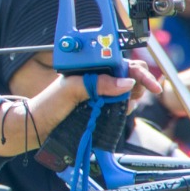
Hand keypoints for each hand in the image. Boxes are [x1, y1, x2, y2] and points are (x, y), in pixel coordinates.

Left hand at [0, 59, 161, 156]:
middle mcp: (97, 77)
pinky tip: (120, 111)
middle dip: (138, 84)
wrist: (37, 127)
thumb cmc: (48, 105)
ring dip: (132, 97)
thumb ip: (98, 84)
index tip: (152, 85)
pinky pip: (121, 105)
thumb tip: (125, 84)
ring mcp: (100, 92)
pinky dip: (125, 107)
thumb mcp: (71, 90)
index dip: (139, 73)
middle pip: (129, 75)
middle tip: (134, 97)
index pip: (121, 63)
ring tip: (124, 105)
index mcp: (91, 67)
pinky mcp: (100, 107)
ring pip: (128, 91)